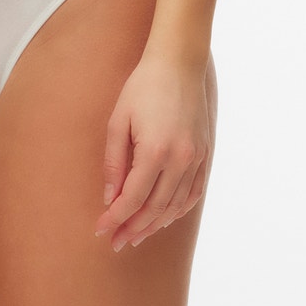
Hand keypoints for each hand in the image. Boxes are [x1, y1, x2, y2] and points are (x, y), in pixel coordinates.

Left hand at [94, 49, 213, 249]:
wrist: (179, 62)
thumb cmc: (142, 87)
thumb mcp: (118, 122)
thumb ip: (114, 163)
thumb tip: (111, 198)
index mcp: (155, 152)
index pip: (133, 199)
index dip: (115, 218)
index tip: (100, 230)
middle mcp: (180, 160)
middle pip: (155, 209)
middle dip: (133, 229)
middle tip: (116, 243)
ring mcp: (196, 158)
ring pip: (175, 206)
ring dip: (155, 225)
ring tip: (136, 236)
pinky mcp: (205, 154)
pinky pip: (193, 193)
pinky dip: (178, 210)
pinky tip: (163, 219)